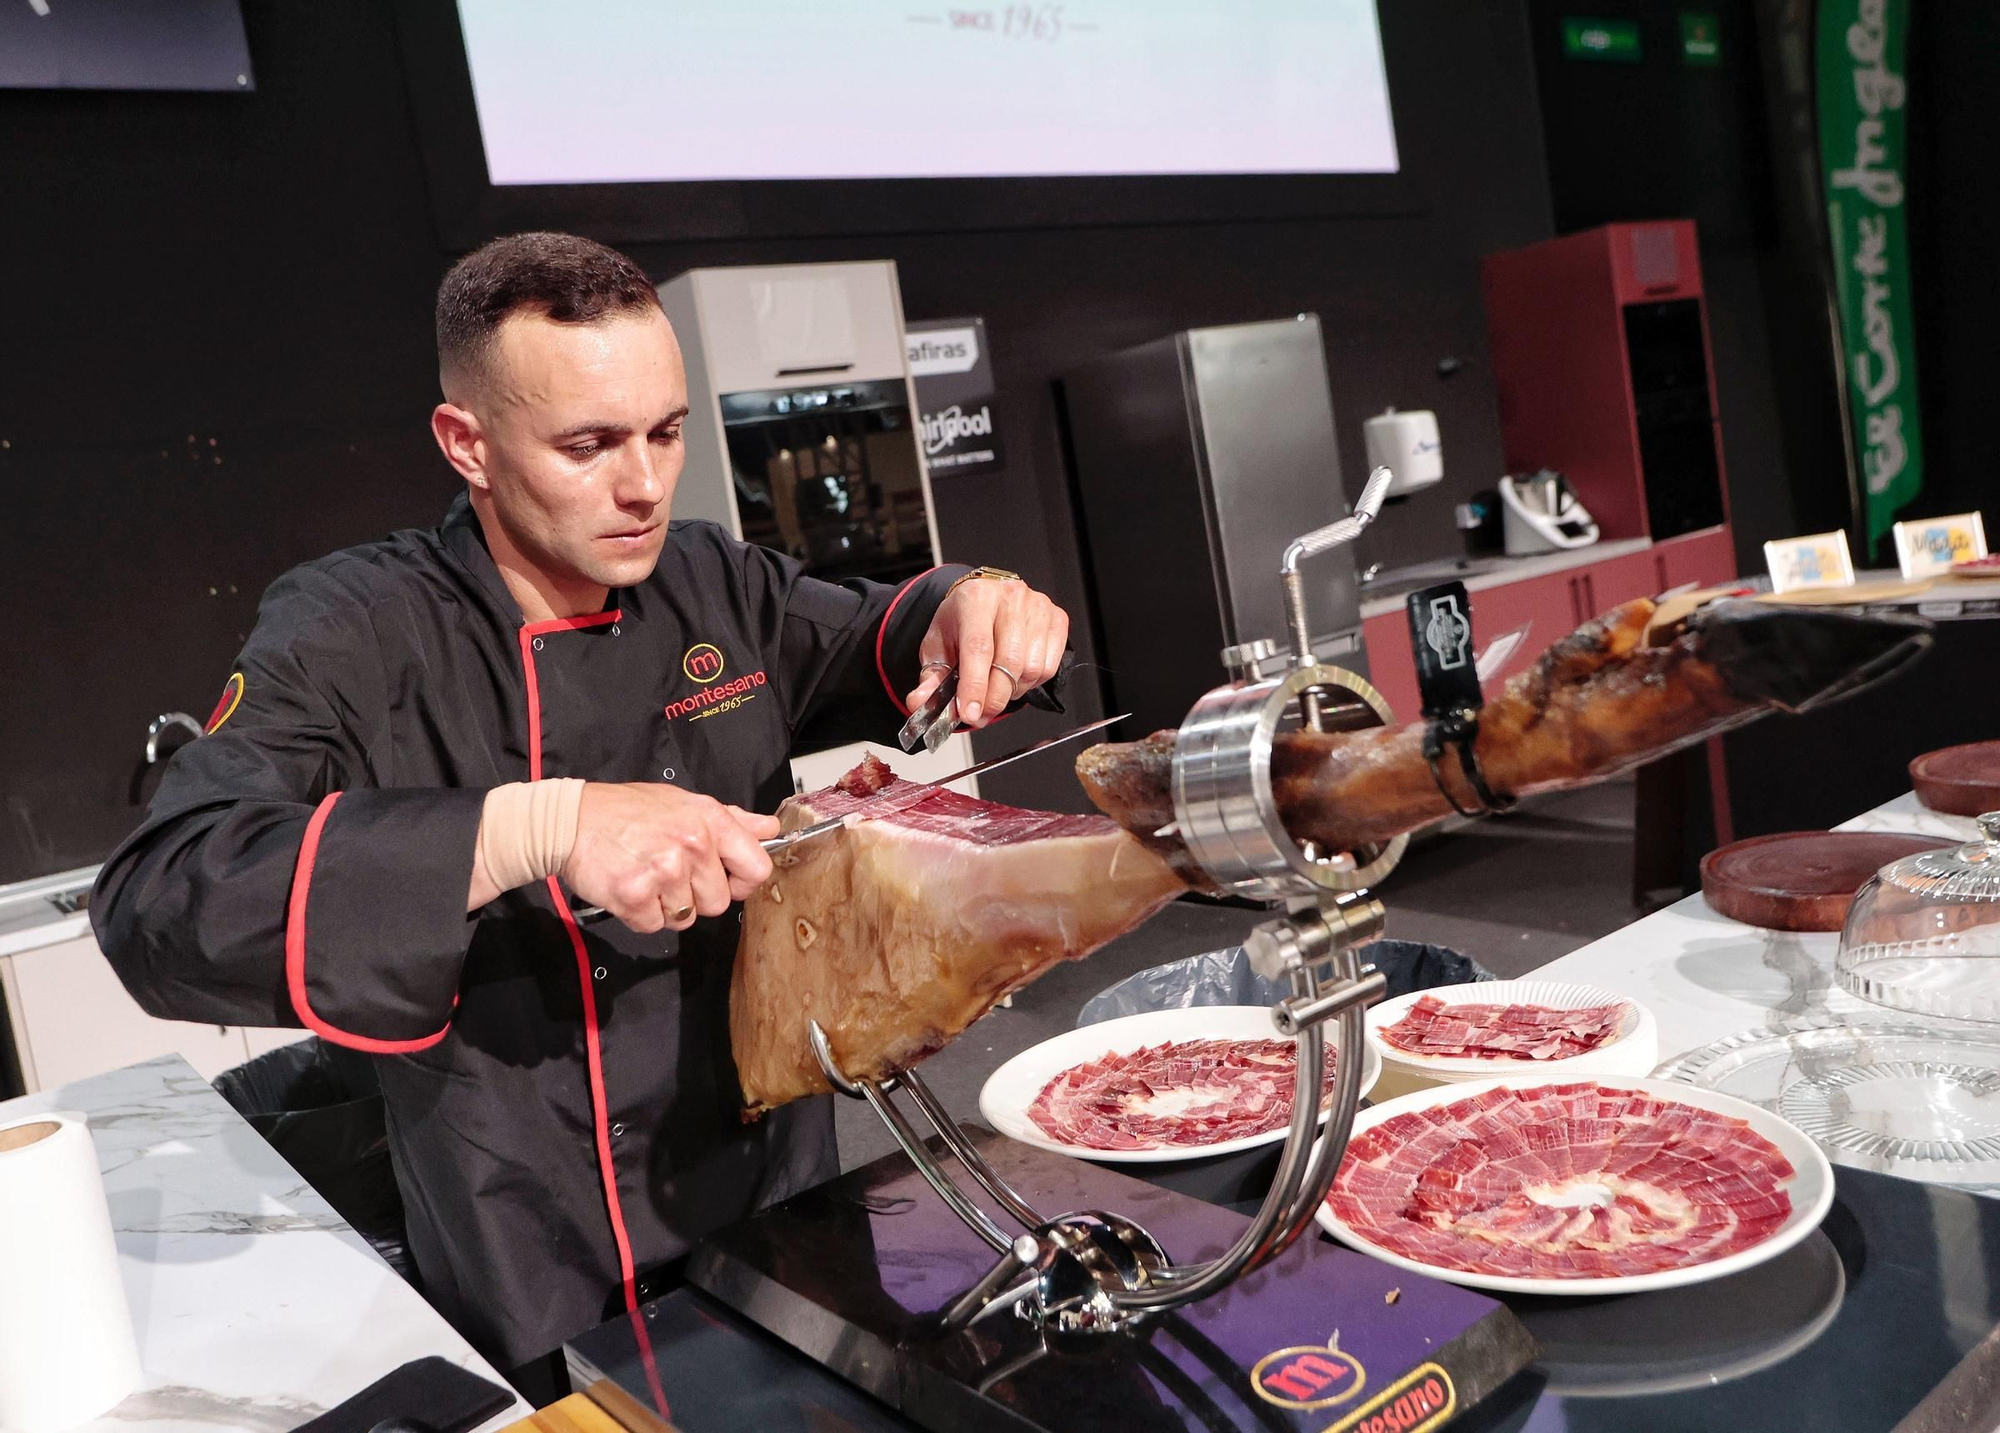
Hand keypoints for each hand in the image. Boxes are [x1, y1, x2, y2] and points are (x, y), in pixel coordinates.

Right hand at [561, 783, 780, 932]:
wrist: (570, 821)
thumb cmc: (628, 811)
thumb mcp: (685, 802)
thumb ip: (731, 820)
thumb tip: (770, 829)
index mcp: (710, 821)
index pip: (757, 868)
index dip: (743, 882)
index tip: (727, 880)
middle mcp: (692, 845)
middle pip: (718, 903)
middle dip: (696, 897)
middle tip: (669, 873)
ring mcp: (664, 872)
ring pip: (686, 918)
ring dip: (666, 906)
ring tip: (646, 876)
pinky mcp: (635, 896)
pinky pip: (653, 926)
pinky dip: (640, 915)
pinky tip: (629, 888)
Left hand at [906, 573, 1068, 727]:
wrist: (984, 599)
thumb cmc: (961, 623)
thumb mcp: (938, 646)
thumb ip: (930, 678)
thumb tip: (919, 704)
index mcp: (975, 598)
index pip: (978, 648)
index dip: (975, 686)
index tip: (970, 713)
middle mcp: (1010, 597)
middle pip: (1008, 663)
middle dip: (993, 698)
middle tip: (980, 715)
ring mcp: (1037, 607)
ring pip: (1030, 669)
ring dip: (1012, 692)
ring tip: (996, 689)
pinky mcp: (1057, 619)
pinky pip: (1048, 667)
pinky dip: (1031, 683)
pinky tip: (1015, 677)